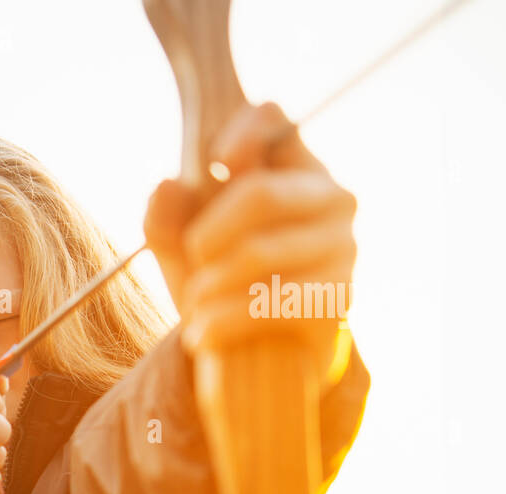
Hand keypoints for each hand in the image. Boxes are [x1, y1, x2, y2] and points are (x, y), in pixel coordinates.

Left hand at [144, 102, 356, 388]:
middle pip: (261, 193)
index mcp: (294, 167)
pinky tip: (201, 336)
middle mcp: (331, 197)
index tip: (212, 164)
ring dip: (209, 286)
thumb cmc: (221, 283)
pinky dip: (223, 321)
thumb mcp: (182, 248)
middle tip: (191, 259)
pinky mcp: (338, 297)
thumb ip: (166, 216)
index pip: (275, 119)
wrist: (259, 359)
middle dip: (207, 232)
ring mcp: (342, 246)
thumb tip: (167, 184)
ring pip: (258, 252)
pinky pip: (270, 302)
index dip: (240, 132)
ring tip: (192, 307)